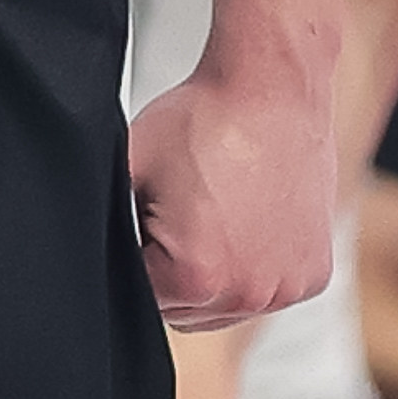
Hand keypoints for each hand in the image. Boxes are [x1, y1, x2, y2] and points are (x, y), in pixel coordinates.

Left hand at [128, 62, 332, 329]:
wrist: (270, 89)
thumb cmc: (201, 121)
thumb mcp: (129, 170)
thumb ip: (103, 223)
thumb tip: (83, 249)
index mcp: (196, 277)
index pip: (142, 296)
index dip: (136, 252)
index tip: (149, 210)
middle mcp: (249, 295)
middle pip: (185, 309)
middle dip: (172, 269)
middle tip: (181, 207)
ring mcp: (287, 288)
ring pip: (225, 305)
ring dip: (214, 274)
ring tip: (214, 210)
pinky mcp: (314, 276)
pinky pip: (266, 289)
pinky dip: (253, 266)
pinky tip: (247, 219)